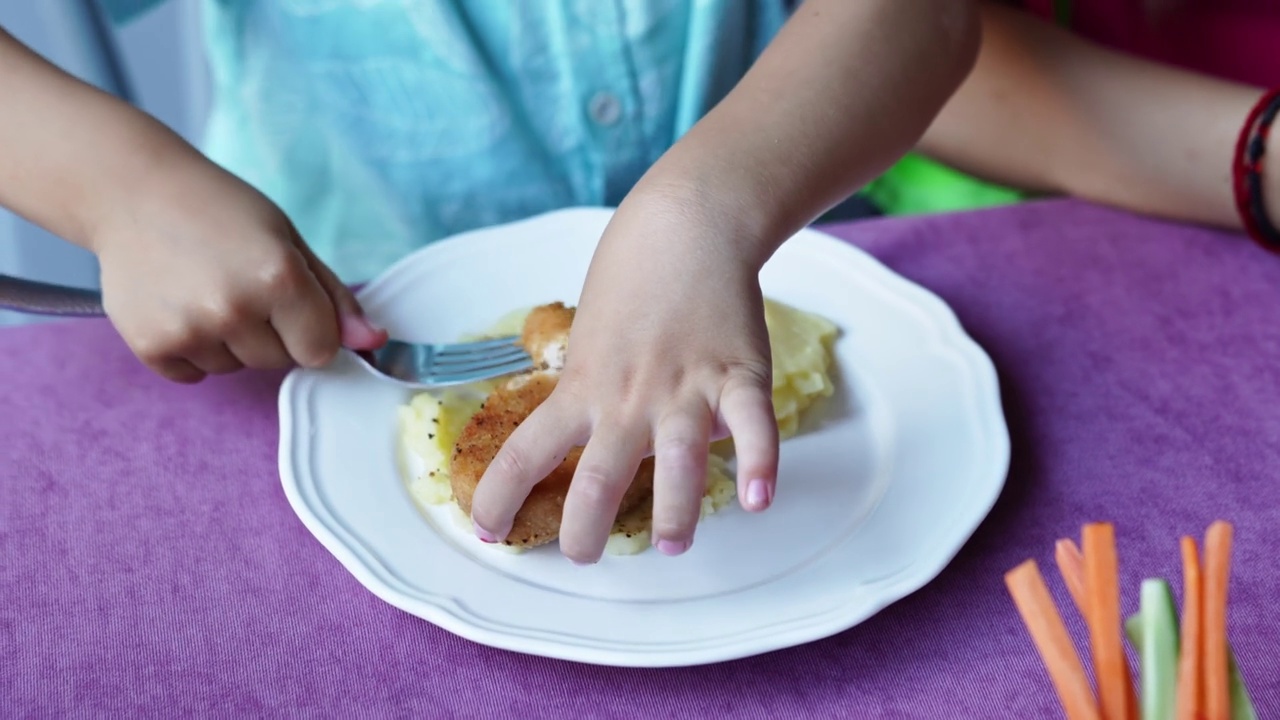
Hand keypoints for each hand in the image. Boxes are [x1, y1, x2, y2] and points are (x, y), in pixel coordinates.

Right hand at [94, 159, 386, 382]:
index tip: (290, 302)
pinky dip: (190, 349)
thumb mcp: (288, 241)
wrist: (132, 191)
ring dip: (228, 340)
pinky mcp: (152, 345)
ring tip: (203, 287)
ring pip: (234, 367)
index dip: (310, 328)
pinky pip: (193, 374)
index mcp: (279, 277)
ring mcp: (189, 329)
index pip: (320, 350)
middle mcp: (234, 308)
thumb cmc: (219, 210)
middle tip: (237, 283)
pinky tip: (178, 303)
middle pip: (278, 362)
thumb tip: (373, 343)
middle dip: (269, 332)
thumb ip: (334, 298)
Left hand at [468, 194, 779, 563]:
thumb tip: (594, 439)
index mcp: (582, 387)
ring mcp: (686, 388)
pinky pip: (754, 428)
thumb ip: (591, 391)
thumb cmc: (632, 278)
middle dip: (584, 531)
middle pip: (597, 479)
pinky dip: (760, 464)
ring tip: (672, 546)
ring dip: (673, 514)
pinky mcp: (739, 375)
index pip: (525, 453)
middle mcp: (628, 397)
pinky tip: (757, 500)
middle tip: (584, 556)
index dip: (498, 497)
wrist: (686, 224)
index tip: (485, 530)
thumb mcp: (589, 338)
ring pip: (676, 464)